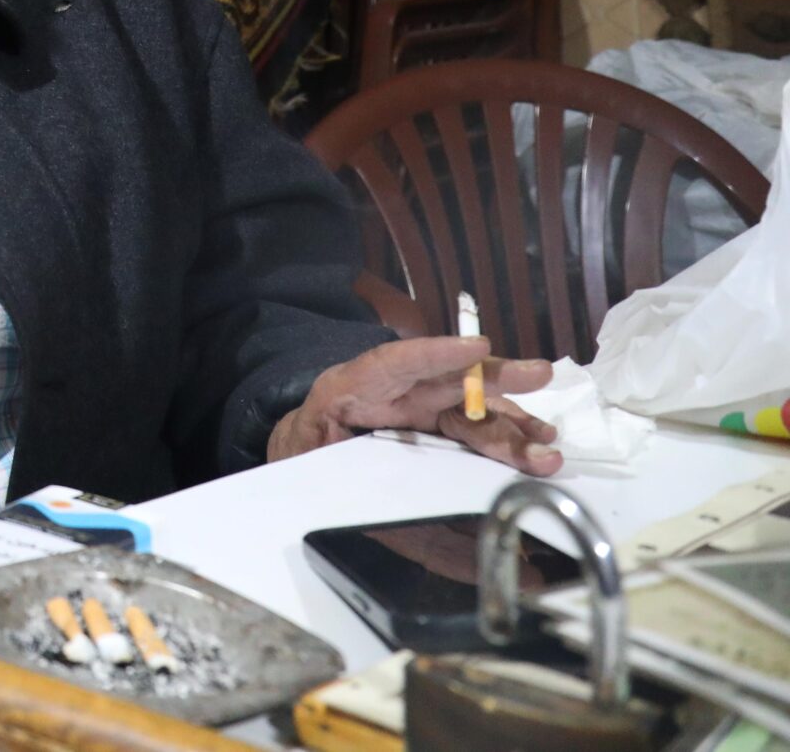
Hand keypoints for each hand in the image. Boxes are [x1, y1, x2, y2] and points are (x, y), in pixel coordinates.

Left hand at [268, 336, 561, 474]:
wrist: (302, 454)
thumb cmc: (306, 453)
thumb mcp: (310, 459)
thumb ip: (339, 474)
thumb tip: (374, 498)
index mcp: (349, 390)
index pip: (391, 363)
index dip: (432, 354)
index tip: (474, 349)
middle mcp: (393, 392)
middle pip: (446, 383)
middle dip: (492, 379)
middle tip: (537, 374)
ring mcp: (417, 408)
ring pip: (470, 411)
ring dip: (511, 426)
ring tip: (546, 443)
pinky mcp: (434, 428)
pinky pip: (473, 431)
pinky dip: (507, 438)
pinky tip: (536, 445)